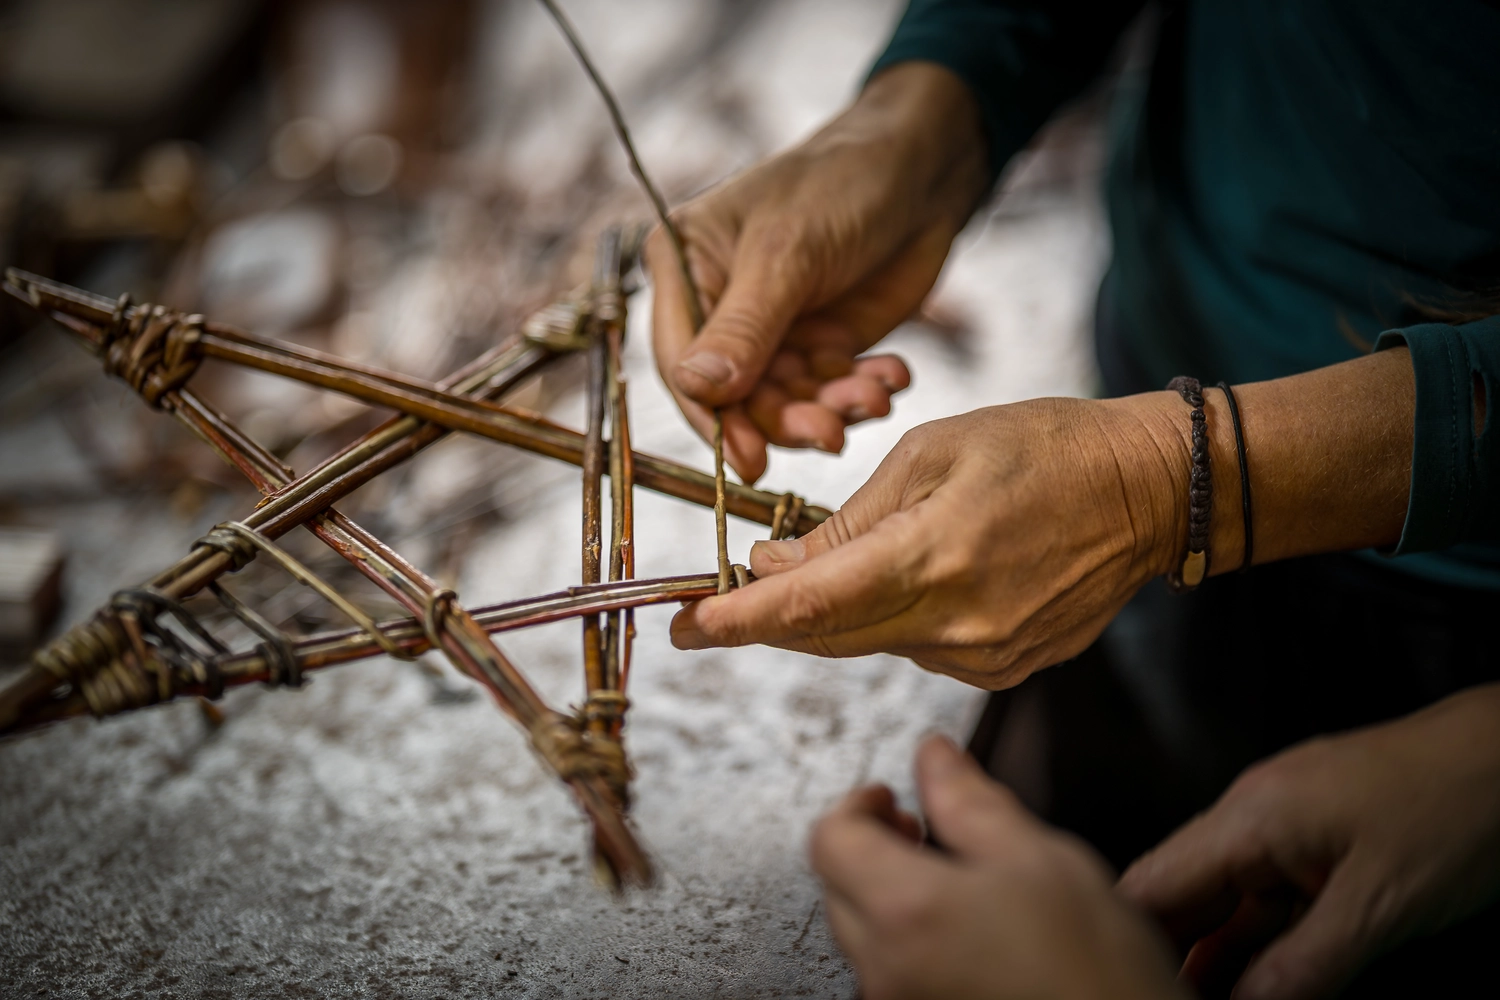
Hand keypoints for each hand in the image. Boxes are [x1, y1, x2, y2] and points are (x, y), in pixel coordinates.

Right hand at [647, 62, 988, 481]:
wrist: (923, 165)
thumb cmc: (841, 181)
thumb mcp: (787, 253)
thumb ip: (744, 327)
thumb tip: (697, 389)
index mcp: (686, 266)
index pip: (680, 361)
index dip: (711, 417)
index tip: (746, 459)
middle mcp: (720, 305)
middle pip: (735, 396)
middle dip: (784, 420)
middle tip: (830, 433)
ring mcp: (772, 330)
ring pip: (785, 402)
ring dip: (830, 410)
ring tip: (874, 396)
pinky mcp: (820, 343)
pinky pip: (829, 391)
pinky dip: (861, 393)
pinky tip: (891, 376)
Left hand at [671, 393, 1190, 688]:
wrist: (1148, 490)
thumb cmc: (1044, 448)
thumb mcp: (931, 453)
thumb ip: (849, 521)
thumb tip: (778, 566)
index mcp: (933, 556)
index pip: (808, 607)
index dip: (736, 623)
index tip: (684, 626)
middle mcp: (957, 623)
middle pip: (828, 639)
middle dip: (767, 622)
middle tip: (715, 607)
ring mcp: (986, 655)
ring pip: (871, 644)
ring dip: (833, 613)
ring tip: (827, 566)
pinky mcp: (1006, 667)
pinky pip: (918, 649)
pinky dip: (889, 619)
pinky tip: (904, 579)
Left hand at [811, 735, 1185, 999]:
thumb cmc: (1097, 973)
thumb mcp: (1043, 859)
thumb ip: (972, 799)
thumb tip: (936, 757)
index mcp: (906, 908)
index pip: (830, 837)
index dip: (858, 803)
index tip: (889, 794)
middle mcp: (886, 965)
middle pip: (839, 886)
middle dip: (872, 846)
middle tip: (918, 830)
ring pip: (865, 935)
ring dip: (891, 897)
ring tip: (953, 885)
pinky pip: (893, 973)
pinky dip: (914, 943)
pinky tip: (969, 937)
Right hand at [1119, 684, 1499, 999]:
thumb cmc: (1459, 808)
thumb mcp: (1382, 906)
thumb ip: (1304, 968)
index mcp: (1248, 821)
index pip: (1148, 885)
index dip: (1129, 940)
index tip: (1126, 982)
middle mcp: (1251, 818)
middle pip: (1179, 895)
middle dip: (1167, 954)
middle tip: (1160, 996)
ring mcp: (1285, 828)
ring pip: (1224, 903)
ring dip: (1213, 957)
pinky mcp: (1318, 842)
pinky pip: (1267, 898)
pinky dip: (1256, 943)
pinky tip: (1252, 983)